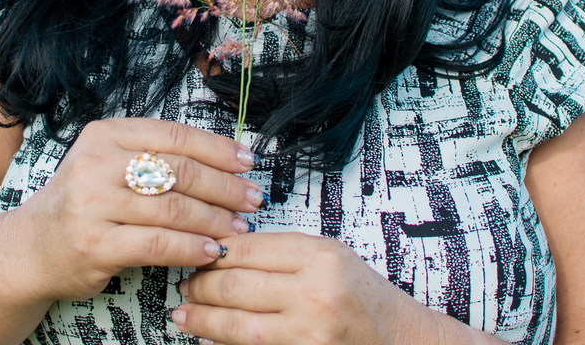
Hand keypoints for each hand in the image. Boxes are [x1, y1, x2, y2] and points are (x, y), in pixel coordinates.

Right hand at [11, 118, 264, 303]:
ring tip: (238, 227)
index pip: (173, 135)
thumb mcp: (106, 164)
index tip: (247, 161)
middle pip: (178, 171)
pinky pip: (158, 245)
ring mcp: (92, 205)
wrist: (29, 248)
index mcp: (105, 135)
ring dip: (214, 219)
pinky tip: (211, 251)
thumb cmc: (81, 204)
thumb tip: (221, 160)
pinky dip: (191, 248)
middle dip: (224, 186)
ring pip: (172, 209)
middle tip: (252, 198)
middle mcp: (96, 164)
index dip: (217, 148)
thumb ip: (152, 157)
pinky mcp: (95, 244)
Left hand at [172, 232, 443, 344]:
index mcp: (320, 256)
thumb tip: (225, 252)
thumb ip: (282, 253)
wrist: (401, 340)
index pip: (248, 249)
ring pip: (239, 323)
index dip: (214, 251)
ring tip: (183, 314)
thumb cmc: (365, 297)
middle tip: (184, 284)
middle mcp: (315, 292)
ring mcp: (310, 330)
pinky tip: (208, 339)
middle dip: (201, 286)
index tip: (197, 253)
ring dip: (204, 319)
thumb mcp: (330, 257)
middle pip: (236, 285)